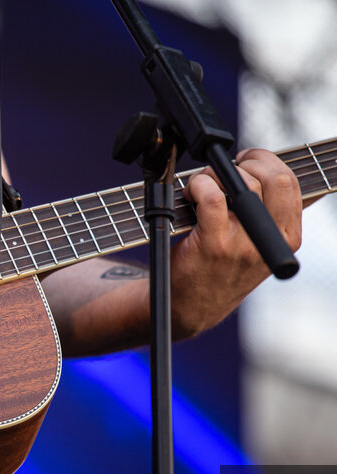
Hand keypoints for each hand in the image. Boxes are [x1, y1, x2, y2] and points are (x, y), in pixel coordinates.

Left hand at [170, 148, 301, 337]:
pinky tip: (190, 194)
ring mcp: (244, 244)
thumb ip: (266, 213)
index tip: (245, 161)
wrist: (192, 306)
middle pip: (275, 178)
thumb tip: (268, 171)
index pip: (290, 182)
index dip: (264, 161)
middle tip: (222, 170)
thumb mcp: (256, 244)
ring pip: (243, 184)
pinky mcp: (214, 245)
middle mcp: (271, 241)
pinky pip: (213, 198)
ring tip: (201, 186)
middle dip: (245, 162)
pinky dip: (199, 186)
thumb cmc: (218, 268)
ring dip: (214, 174)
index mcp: (287, 236)